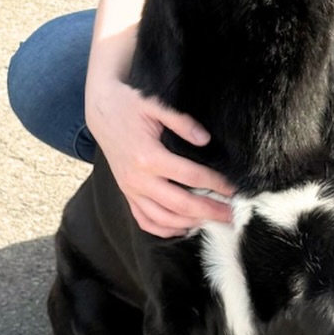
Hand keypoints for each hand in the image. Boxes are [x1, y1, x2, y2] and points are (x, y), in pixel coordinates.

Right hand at [85, 74, 234, 237]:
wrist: (101, 109)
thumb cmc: (129, 104)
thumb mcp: (155, 104)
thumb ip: (181, 122)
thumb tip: (205, 140)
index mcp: (148, 156)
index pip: (190, 176)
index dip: (215, 184)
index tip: (232, 189)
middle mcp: (138, 178)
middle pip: (180, 204)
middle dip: (209, 211)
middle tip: (231, 216)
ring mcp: (130, 189)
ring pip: (162, 218)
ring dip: (190, 223)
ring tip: (212, 222)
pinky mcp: (126, 193)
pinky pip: (144, 220)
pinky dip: (163, 229)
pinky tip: (182, 228)